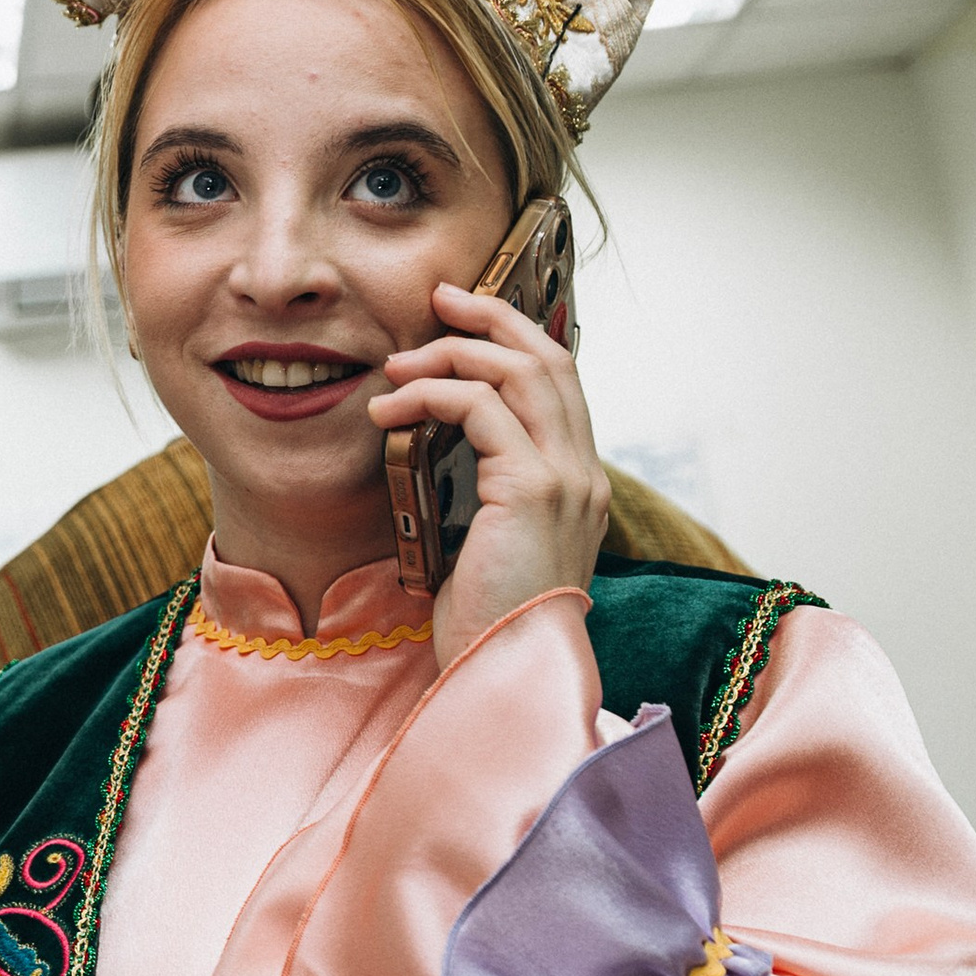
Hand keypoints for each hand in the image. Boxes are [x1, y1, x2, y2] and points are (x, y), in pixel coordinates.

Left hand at [368, 280, 608, 671]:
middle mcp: (584, 475)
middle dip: (492, 319)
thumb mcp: (487, 545)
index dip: (516, 337)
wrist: (504, 675)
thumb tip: (437, 445)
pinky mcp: (533, 489)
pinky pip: (480, 409)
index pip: (560, 384)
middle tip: (439, 300)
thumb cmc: (485, 624)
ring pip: (519, 372)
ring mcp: (567, 479)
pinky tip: (391, 412)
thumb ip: (484, 493)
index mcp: (578, 485)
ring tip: (398, 367)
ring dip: (451, 355)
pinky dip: (431, 394)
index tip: (464, 317)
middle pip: (550, 359)